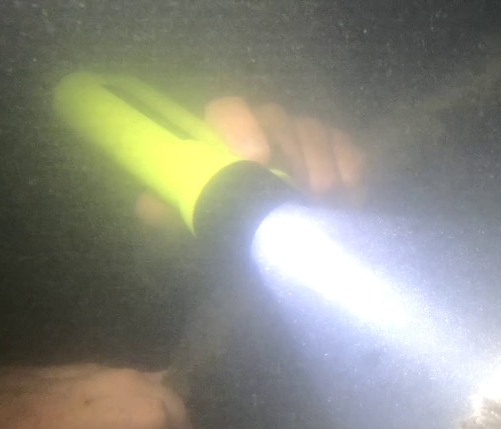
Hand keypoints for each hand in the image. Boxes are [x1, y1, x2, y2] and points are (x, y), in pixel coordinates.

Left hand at [136, 96, 364, 229]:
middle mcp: (265, 127)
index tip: (257, 158)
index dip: (240, 125)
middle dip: (290, 152)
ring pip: (314, 130)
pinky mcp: (339, 151)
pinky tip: (350, 197)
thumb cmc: (237, 228)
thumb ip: (174, 215)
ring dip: (320, 165)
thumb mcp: (200, 225)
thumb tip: (149, 207)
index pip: (227, 109)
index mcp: (226, 136)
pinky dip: (351, 169)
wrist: (287, 246)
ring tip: (322, 200)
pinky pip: (348, 147)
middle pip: (278, 118)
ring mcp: (304, 136)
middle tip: (299, 191)